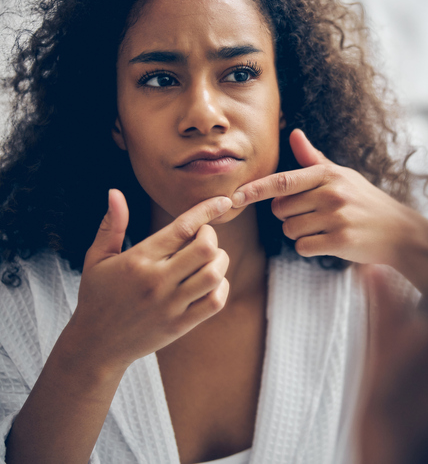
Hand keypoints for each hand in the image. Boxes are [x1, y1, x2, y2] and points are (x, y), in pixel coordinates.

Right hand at [65, 189, 232, 372]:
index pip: (182, 227)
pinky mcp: (180, 325)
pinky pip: (215, 302)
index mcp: (139, 259)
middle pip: (205, 248)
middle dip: (212, 235)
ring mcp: (170, 305)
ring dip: (220, 261)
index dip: (207, 210)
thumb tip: (115, 193)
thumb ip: (112, 225)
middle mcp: (156, 281)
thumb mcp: (97, 258)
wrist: (96, 344)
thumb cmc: (97, 296)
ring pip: (214, 274)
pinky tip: (212, 281)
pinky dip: (221, 287)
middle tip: (205, 236)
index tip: (223, 201)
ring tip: (211, 259)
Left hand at [231, 129, 416, 265]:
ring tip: (324, 228)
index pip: (282, 181)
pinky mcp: (340, 240)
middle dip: (288, 215)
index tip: (235, 196)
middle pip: (281, 209)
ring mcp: (336, 216)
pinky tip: (328, 241)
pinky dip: (310, 247)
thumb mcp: (343, 176)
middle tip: (312, 215)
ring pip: (290, 230)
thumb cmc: (366, 201)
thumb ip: (314, 159)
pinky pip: (303, 247)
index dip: (255, 189)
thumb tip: (293, 132)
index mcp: (327, 174)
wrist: (399, 231)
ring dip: (299, 233)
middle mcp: (331, 193)